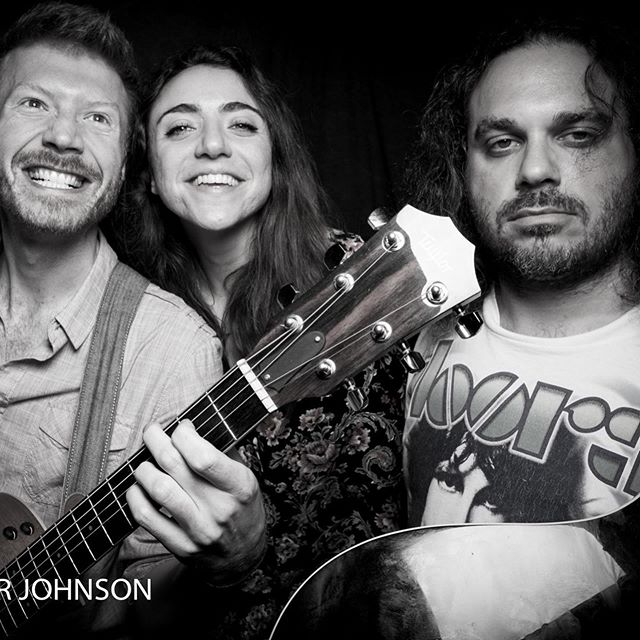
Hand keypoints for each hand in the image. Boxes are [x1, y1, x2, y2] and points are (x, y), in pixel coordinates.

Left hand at [126, 419, 265, 585]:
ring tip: (146, 461)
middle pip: (174, 465)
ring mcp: (198, 530)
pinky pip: (147, 518)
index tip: (182, 428)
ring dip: (144, 468)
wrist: (244, 556)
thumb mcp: (245, 478)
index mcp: (239, 486)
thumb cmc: (242, 508)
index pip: (203, 457)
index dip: (184, 435)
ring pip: (158, 489)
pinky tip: (138, 487)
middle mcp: (219, 508)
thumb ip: (220, 454)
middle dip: (156, 440)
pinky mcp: (180, 546)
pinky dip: (135, 496)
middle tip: (152, 432)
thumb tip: (187, 429)